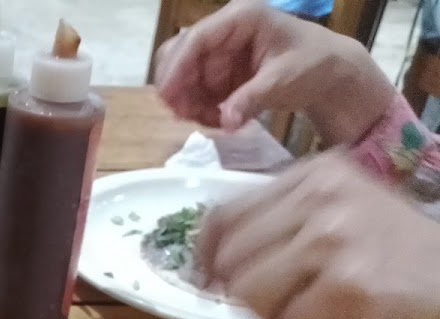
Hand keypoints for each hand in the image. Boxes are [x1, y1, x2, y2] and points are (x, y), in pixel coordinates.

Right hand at [154, 0, 394, 146]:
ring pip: (184, 76)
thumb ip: (252, 99)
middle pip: (181, 55)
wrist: (330, 73)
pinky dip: (200, 107)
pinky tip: (218, 119)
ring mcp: (220, 52)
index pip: (197, 39)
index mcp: (241, 18)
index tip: (167, 97)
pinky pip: (196, 90)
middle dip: (178, 87)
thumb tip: (226, 121)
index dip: (177, 67)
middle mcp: (225, 30)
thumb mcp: (283, 80)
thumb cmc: (313, 65)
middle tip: (184, 116)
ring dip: (189, 102)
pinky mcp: (220, 71)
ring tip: (210, 121)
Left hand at [197, 153, 439, 318]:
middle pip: (231, 258)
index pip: (226, 214)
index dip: (207, 255)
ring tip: (322, 306)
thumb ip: (280, 228)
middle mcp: (323, 194)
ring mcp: (336, 234)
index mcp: (315, 174)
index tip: (208, 281)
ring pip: (251, 291)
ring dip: (279, 314)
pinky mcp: (349, 279)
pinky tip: (348, 316)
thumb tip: (207, 265)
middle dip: (248, 292)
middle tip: (289, 301)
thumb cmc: (397, 262)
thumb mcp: (338, 221)